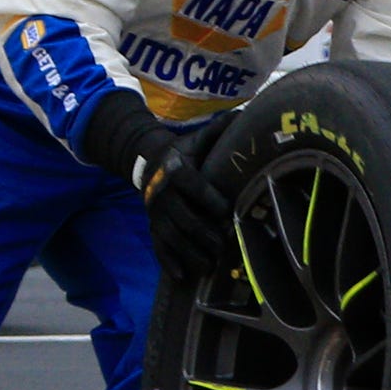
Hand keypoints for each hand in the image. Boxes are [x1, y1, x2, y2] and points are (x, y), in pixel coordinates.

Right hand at [79, 92, 232, 277]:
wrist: (147, 162)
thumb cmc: (183, 152)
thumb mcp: (197, 139)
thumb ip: (218, 129)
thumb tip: (243, 112)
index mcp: (176, 169)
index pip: (190, 184)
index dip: (207, 197)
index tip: (225, 211)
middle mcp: (162, 193)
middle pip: (183, 217)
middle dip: (203, 234)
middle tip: (223, 246)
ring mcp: (156, 213)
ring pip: (171, 237)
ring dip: (190, 253)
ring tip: (209, 265)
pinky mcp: (152, 227)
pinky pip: (157, 247)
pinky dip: (169, 262)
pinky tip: (183, 276)